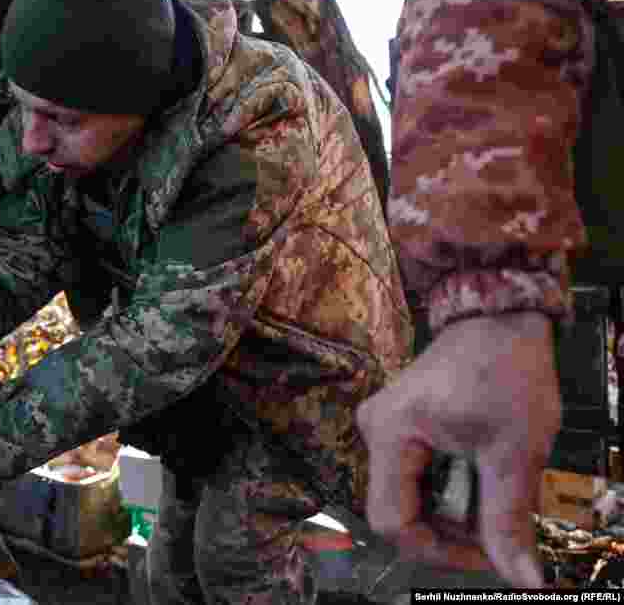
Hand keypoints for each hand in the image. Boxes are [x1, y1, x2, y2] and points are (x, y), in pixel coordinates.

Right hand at [356, 311, 559, 587]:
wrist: (499, 317)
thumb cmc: (505, 369)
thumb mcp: (514, 451)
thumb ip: (508, 519)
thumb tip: (520, 580)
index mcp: (390, 434)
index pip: (392, 521)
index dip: (440, 551)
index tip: (488, 553)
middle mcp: (374, 431)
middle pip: (400, 511)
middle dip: (450, 530)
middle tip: (498, 528)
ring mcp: (384, 426)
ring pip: (409, 496)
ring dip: (453, 509)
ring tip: (495, 495)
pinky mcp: (400, 424)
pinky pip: (416, 474)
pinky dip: (450, 487)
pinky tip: (480, 475)